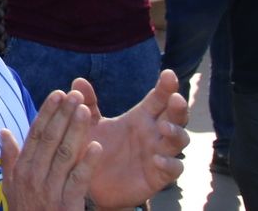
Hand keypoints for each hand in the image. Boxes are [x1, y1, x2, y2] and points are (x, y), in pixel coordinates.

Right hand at [0, 89, 98, 210]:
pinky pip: (77, 181)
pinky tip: (96, 147)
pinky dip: (86, 163)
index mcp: (22, 169)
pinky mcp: (66, 206)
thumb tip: (4, 131)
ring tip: (86, 111)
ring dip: (75, 131)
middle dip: (63, 115)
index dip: (47, 113)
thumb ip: (9, 158)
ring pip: (63, 155)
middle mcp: (33, 176)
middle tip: (75, 94)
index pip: (35, 134)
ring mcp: (49, 191)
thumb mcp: (11, 186)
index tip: (57, 94)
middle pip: (49, 139)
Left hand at [81, 70, 188, 206]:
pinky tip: (158, 159)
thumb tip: (78, 80)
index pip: (157, 99)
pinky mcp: (159, 175)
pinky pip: (173, 169)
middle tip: (175, 97)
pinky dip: (169, 163)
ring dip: (176, 132)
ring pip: (179, 140)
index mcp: (140, 117)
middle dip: (178, 106)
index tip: (168, 73)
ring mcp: (159, 153)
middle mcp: (153, 133)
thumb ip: (87, 104)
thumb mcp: (90, 125)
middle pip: (175, 116)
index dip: (165, 86)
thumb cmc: (96, 148)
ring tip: (164, 127)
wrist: (93, 184)